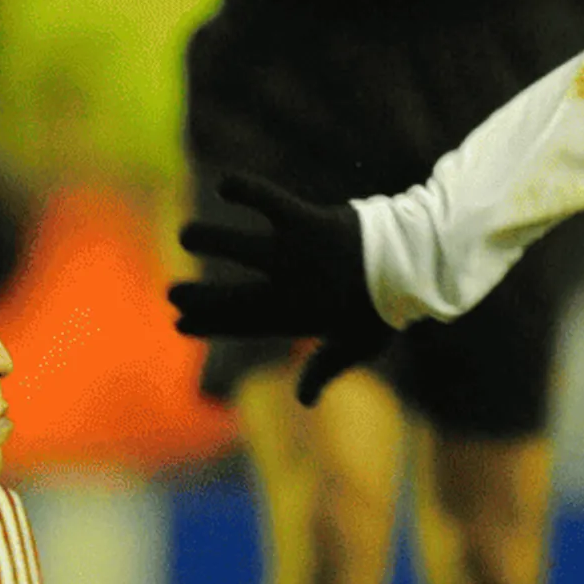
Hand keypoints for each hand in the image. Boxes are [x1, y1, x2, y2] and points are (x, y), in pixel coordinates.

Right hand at [171, 173, 398, 400]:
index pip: (242, 324)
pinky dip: (249, 191)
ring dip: (212, 240)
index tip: (180, 323)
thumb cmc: (383, 307)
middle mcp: (290, 288)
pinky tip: (225, 183)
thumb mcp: (357, 345)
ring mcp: (296, 254)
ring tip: (186, 235)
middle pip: (234, 294)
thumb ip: (325, 368)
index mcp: (296, 318)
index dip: (209, 324)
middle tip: (171, 294)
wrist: (413, 266)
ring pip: (243, 247)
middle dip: (200, 298)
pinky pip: (272, 203)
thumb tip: (303, 400)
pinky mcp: (308, 221)